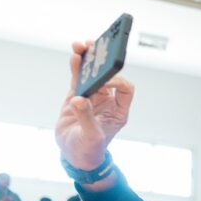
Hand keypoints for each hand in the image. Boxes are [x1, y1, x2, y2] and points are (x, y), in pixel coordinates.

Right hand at [56, 40, 133, 170]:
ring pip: (92, 74)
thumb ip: (86, 118)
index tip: (102, 82)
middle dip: (101, 63)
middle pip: (108, 76)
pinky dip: (76, 67)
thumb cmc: (89, 149)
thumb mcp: (91, 136)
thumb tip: (79, 99)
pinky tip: (74, 55)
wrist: (74, 154)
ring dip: (87, 59)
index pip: (125, 89)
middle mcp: (108, 101)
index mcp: (118, 111)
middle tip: (94, 48)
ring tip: (80, 45)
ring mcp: (92, 97)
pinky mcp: (77, 95)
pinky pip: (78, 78)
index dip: (116, 81)